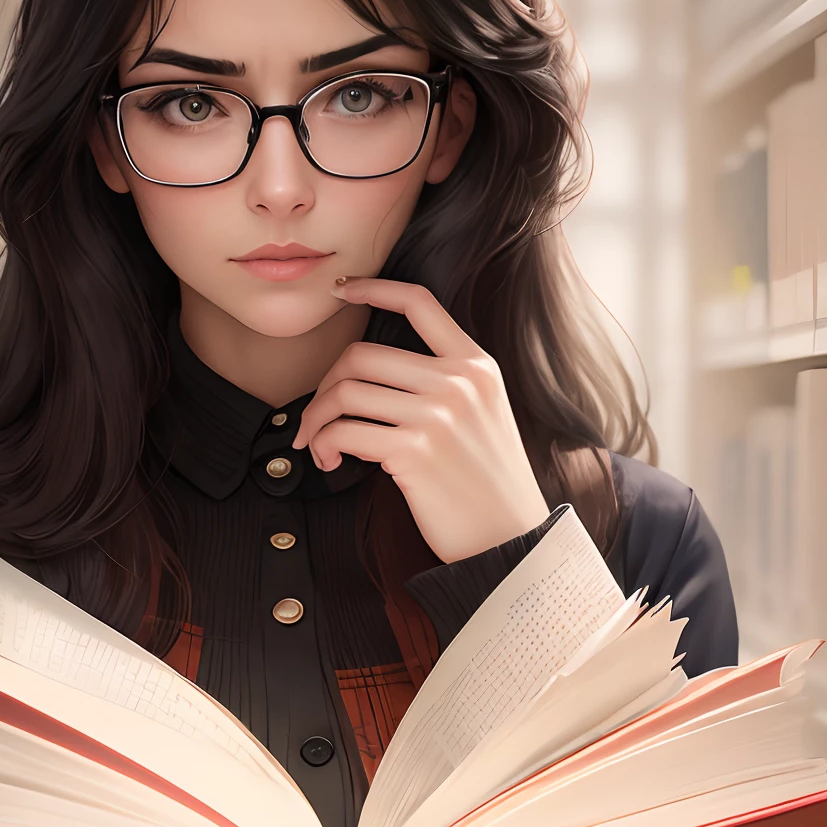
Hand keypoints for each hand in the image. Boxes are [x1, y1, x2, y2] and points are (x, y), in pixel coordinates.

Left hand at [294, 278, 549, 564]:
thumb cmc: (487, 482)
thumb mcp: (483, 414)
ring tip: (318, 443)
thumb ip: (442, 383)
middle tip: (319, 414)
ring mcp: (437, 414)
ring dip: (317, 419)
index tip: (342, 291)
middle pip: (362, 354)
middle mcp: (457, 381)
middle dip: (326, 384)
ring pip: (345, 392)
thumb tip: (368, 376)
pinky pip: (343, 432)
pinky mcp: (414, 451)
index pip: (420, 302)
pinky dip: (325, 445)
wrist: (509, 538)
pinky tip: (331, 460)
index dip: (374, 288)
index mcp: (476, 364)